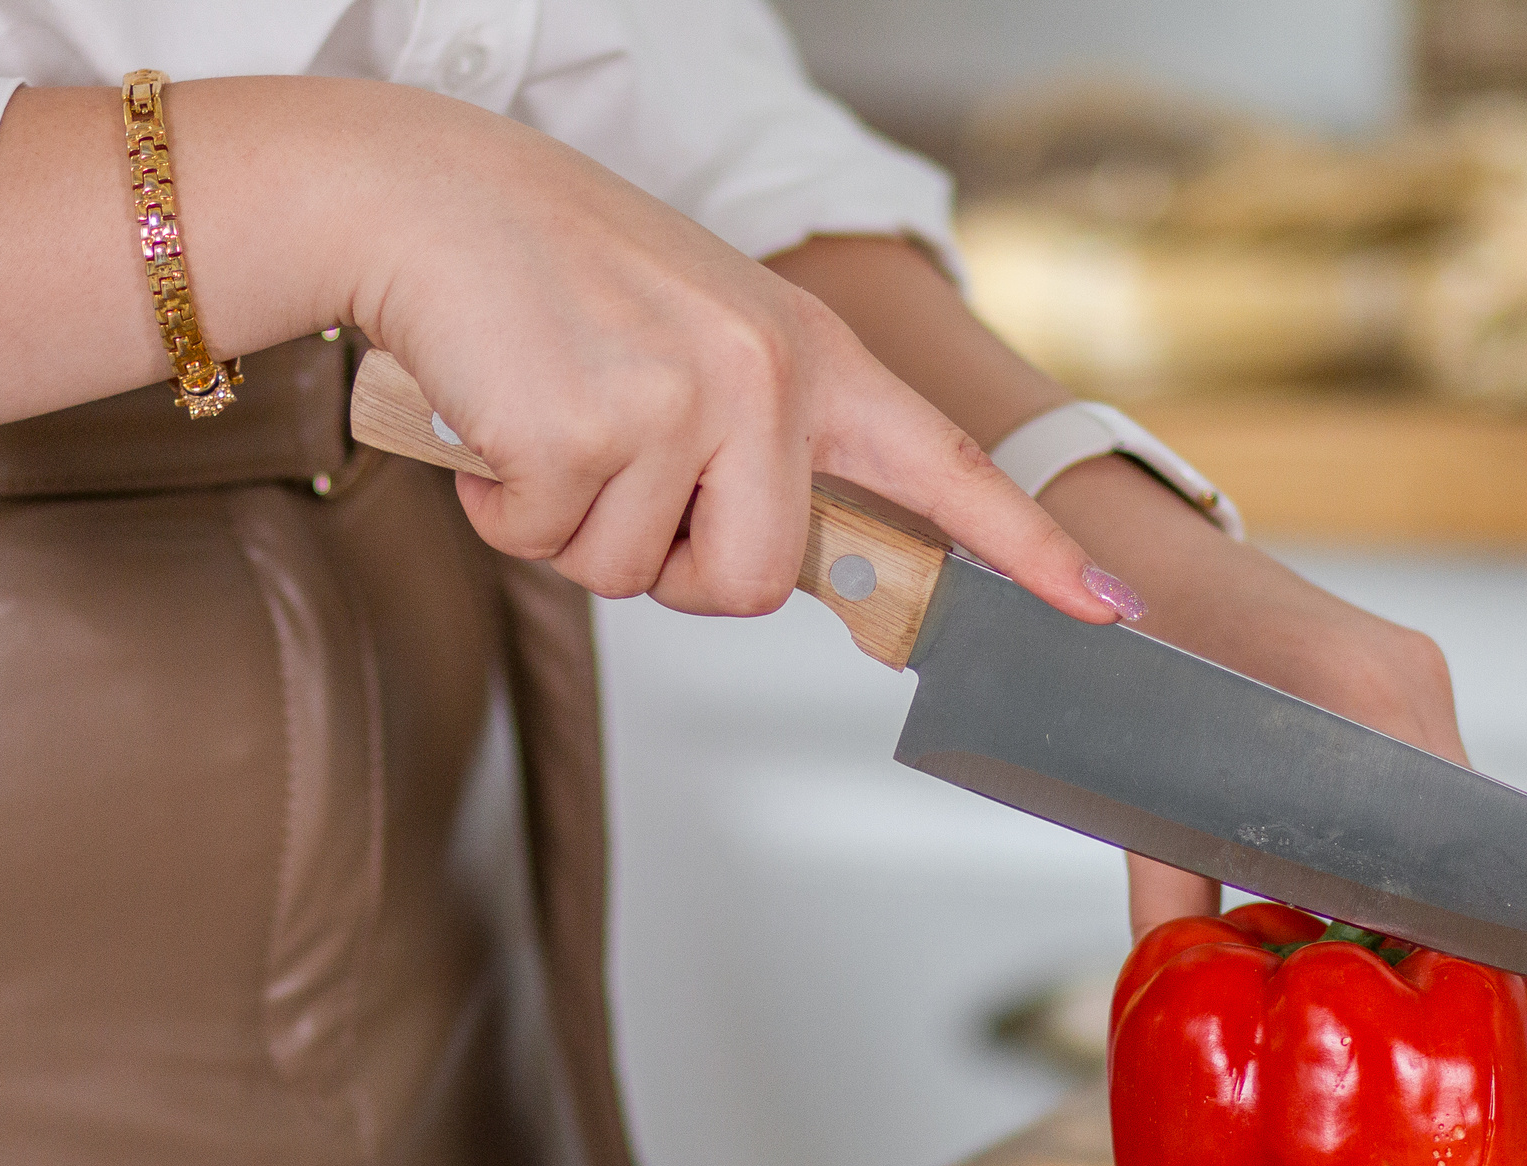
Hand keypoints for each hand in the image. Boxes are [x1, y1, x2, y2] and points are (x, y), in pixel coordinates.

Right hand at [0, 80, 1122, 628]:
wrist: (426, 195)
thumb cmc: (551, 274)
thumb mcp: (692, 331)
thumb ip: (753, 433)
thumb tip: (763, 562)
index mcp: (806, 354)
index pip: (940, 465)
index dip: (1023, 549)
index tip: (1100, 609)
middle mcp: (766, 376)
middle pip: (753, 585)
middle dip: (671, 565)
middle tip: (611, 472)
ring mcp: (684, 403)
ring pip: (642, 580)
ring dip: (571, 528)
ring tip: (546, 417)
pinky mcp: (592, 433)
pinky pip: (553, 550)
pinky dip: (507, 511)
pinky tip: (500, 419)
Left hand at [761, 238, 1468, 941]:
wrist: (1127, 545)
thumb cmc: (1126, 649)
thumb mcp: (1139, 781)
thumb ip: (1166, 887)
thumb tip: (1173, 974)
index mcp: (1356, 691)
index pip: (1439, 832)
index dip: (1449, 910)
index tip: (1456, 971)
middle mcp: (1404, 673)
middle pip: (1454, 823)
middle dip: (1438, 902)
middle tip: (1425, 977)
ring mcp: (1411, 665)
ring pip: (1444, 799)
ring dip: (1418, 864)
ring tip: (1390, 936)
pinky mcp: (1402, 668)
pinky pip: (1423, 767)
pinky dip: (1402, 825)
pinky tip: (1369, 874)